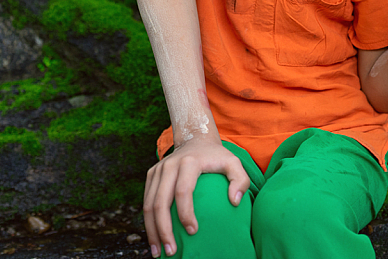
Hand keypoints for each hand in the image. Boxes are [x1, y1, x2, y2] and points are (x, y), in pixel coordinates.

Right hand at [143, 134, 249, 257]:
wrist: (195, 139)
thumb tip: (234, 201)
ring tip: (157, 252)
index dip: (185, 213)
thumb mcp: (234, 162)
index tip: (193, 232)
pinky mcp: (151, 175)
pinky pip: (146, 201)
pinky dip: (148, 222)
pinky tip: (154, 238)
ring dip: (151, 230)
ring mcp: (157, 170)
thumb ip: (240, 180)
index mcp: (188, 163)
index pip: (183, 191)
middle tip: (171, 251)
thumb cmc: (216, 157)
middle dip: (163, 229)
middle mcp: (169, 166)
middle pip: (160, 202)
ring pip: (148, 204)